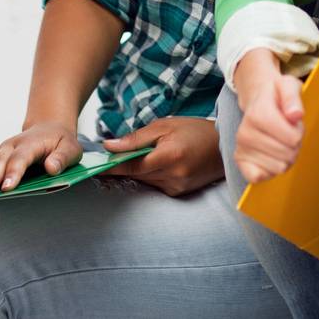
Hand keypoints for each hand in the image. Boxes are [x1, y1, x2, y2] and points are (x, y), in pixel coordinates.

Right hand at [0, 120, 83, 192]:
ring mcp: (3, 150)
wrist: (50, 128)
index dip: (13, 172)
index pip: (21, 158)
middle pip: (0, 160)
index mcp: (31, 143)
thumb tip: (52, 168)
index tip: (7, 186)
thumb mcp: (70, 148)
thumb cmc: (60, 141)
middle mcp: (13, 145)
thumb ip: (62, 158)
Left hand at [102, 117, 224, 196]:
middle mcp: (173, 175)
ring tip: (139, 157)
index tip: (94, 166)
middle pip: (135, 175)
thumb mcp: (165, 126)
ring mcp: (177, 187)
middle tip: (109, 158)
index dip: (110, 167)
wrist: (224, 146)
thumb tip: (109, 146)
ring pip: (143, 181)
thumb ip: (136, 138)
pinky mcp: (179, 193)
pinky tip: (155, 165)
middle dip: (122, 167)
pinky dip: (150, 176)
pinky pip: (155, 185)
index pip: (131, 165)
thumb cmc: (195, 131)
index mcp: (169, 155)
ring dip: (136, 171)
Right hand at [232, 52, 304, 183]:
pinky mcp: (240, 161)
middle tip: (287, 132)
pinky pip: (259, 177)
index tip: (293, 121)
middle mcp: (245, 133)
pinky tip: (270, 156)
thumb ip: (293, 97)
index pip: (294, 139)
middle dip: (294, 145)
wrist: (258, 99)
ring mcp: (241, 148)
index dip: (299, 131)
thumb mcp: (288, 86)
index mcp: (258, 114)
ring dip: (285, 157)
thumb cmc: (277, 95)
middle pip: (288, 155)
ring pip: (279, 167)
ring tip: (279, 141)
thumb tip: (295, 115)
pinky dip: (270, 170)